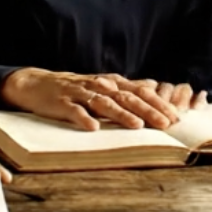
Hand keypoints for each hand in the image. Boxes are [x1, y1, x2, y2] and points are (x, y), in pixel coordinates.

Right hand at [0, 68, 199, 130]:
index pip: (139, 92)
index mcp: (110, 83)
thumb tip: (153, 86)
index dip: (158, 103)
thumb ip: (126, 87)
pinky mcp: (62, 103)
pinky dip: (84, 119)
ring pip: (105, 104)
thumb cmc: (74, 88)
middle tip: (165, 124)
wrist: (36, 84)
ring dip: (122, 115)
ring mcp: (80, 93)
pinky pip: (74, 111)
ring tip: (137, 126)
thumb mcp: (102, 85)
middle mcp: (99, 85)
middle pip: (127, 97)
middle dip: (148, 111)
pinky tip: (93, 128)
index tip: (175, 117)